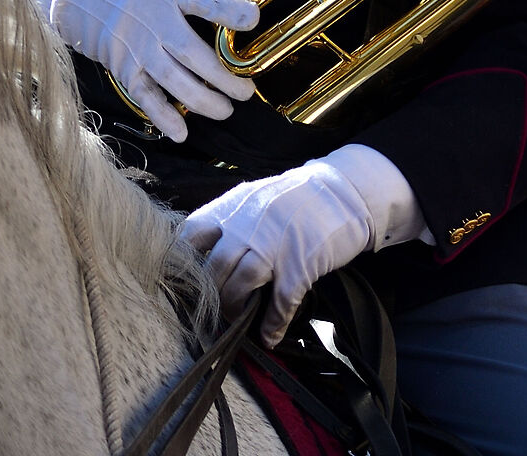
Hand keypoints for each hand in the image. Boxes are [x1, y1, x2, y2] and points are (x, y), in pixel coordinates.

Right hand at [13, 0, 258, 143]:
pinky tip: (183, 131)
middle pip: (194, 54)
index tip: (254, 17)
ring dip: (202, 100)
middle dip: (223, 77)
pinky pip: (144, 95)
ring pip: (173, 80)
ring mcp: (136, 45)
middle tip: (245, 91)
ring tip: (225, 109)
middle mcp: (154, 19)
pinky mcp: (120, 63)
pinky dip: (162, 116)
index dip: (229, 9)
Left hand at [183, 155, 378, 345]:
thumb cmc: (295, 197)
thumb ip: (230, 220)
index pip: (190, 237)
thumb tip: (206, 252)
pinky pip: (280, 302)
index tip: (185, 283)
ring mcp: (274, 245)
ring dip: (236, 309)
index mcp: (232, 207)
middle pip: (214, 269)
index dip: (184, 264)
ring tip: (238, 320)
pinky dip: (273, 323)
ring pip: (240, 285)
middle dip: (211, 295)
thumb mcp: (255, 198)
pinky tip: (270, 335)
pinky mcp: (300, 264)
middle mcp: (247, 225)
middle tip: (213, 310)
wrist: (343, 191)